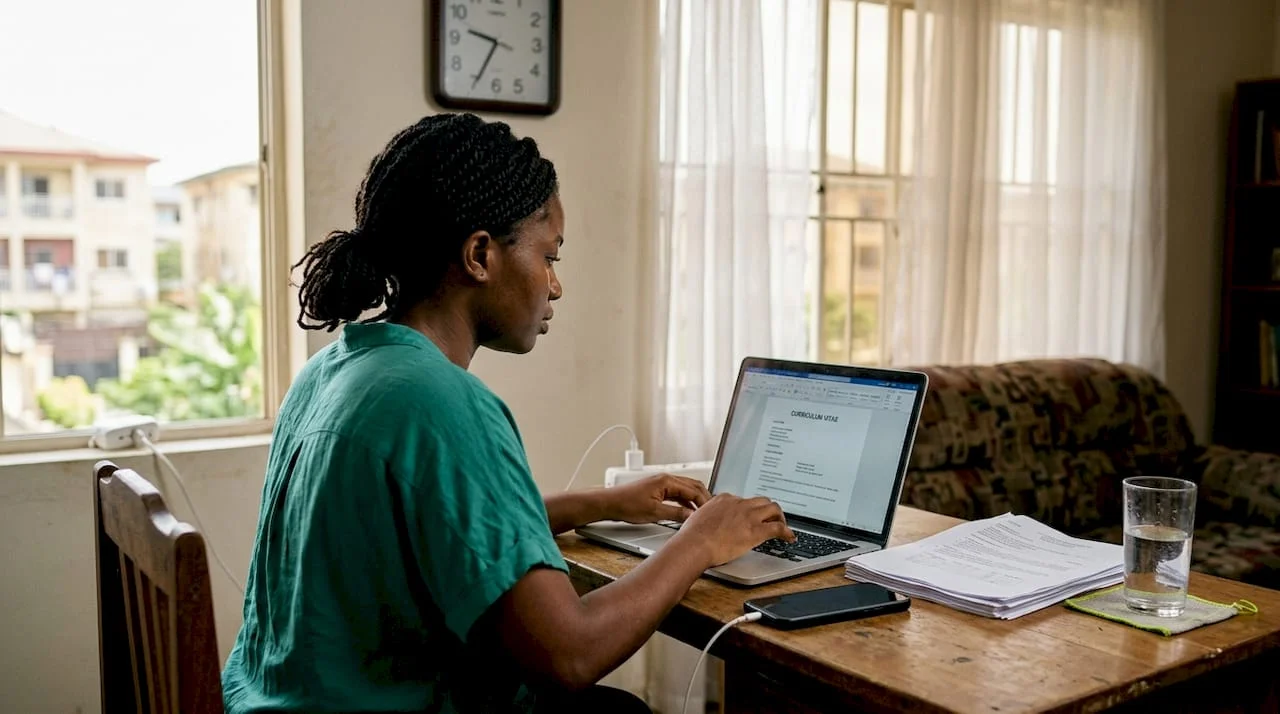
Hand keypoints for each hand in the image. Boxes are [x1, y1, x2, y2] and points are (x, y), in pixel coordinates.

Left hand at [605, 474, 710, 524]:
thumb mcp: (654, 513)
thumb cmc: (627, 504)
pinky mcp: (658, 489)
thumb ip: (676, 514)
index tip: (711, 513)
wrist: (610, 503)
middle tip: (712, 511)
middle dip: (703, 498)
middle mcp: (666, 479)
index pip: (693, 490)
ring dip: (695, 499)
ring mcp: (662, 483)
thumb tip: (692, 516)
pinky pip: (677, 493)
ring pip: (685, 489)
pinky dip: (685, 501)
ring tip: (703, 512)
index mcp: (667, 481)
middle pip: (692, 486)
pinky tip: (688, 510)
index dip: (704, 502)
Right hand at [672, 494, 795, 566]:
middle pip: (761, 500)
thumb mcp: (698, 519)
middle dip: (768, 510)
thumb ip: (708, 518)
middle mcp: (739, 503)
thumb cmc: (692, 537)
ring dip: (780, 517)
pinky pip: (778, 527)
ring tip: (782, 527)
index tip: (752, 516)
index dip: (750, 509)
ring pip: (774, 508)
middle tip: (771, 520)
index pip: (744, 500)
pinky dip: (787, 532)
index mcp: (724, 499)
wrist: (695, 545)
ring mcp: (748, 515)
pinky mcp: (756, 530)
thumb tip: (708, 525)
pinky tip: (790, 538)